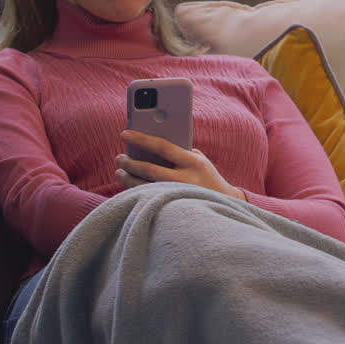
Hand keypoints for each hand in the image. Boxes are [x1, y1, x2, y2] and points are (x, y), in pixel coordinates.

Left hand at [116, 130, 246, 200]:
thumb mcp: (200, 161)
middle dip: (130, 162)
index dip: (141, 139)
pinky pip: (148, 199)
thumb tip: (149, 146)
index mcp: (194, 163)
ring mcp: (179, 197)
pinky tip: (128, 184)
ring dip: (128, 178)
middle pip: (150, 169)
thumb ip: (179, 153)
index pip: (163, 147)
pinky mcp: (173, 210)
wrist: (225, 205)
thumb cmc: (207, 177)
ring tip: (120, 171)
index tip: (124, 133)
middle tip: (119, 158)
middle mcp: (186, 180)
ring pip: (145, 187)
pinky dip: (134, 191)